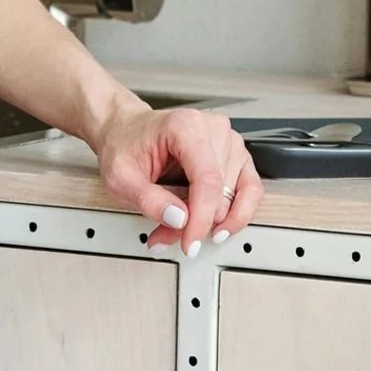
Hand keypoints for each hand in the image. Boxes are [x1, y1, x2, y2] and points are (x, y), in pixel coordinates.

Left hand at [89, 92, 262, 254]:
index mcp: (185, 127)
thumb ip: (148, 199)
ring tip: (179, 227)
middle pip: (221, 193)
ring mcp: (229, 141)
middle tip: (167, 233)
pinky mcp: (235, 155)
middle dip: (196, 223)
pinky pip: (250, 191)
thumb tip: (179, 219)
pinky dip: (233, 214)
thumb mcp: (120, 176)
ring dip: (210, 222)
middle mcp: (213, 130)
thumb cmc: (124, 145)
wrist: (124, 131)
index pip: (208, 180)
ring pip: (236, 197)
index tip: (190, 242)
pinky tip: (213, 226)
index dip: (201, 219)